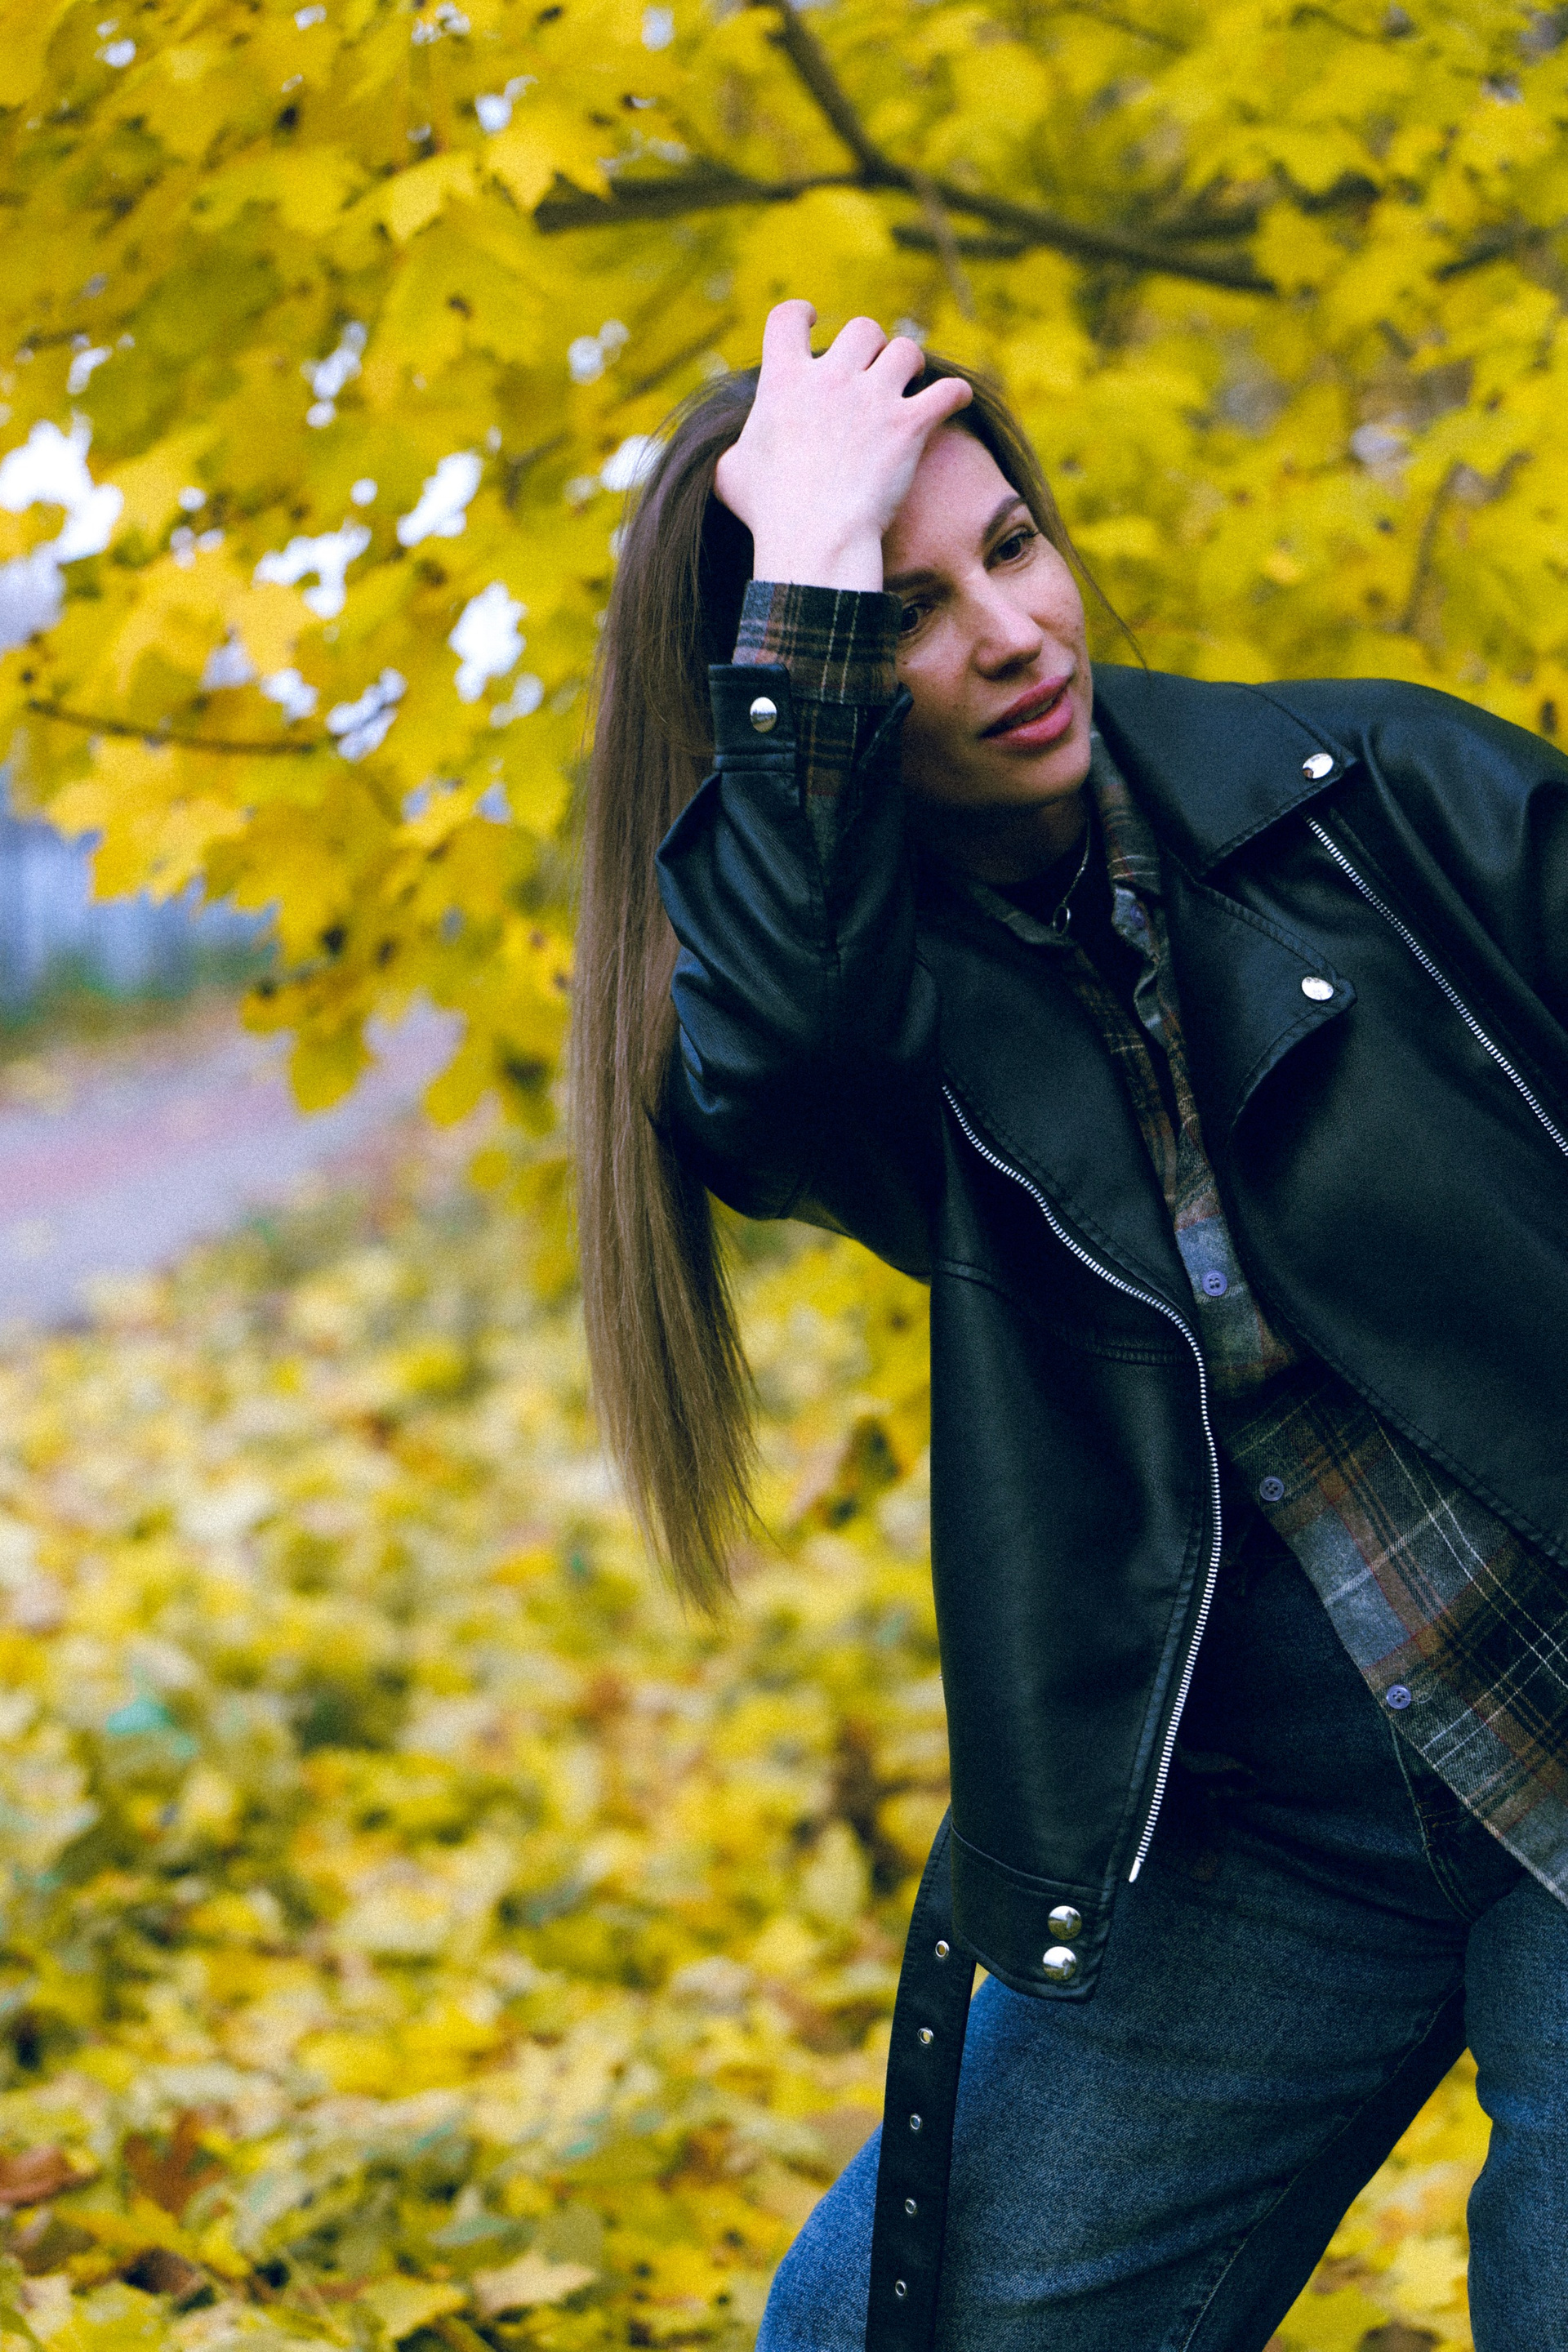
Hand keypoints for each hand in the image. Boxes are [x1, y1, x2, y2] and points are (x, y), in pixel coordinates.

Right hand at [714, 301, 971, 591]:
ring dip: (909, 365)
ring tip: (910, 383)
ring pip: (906, 349)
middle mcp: (829, 378)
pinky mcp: (908, 425)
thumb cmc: (769, 513)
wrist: (815, 539)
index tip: (813, 321)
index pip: (788, 317)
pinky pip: (948, 391)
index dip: (803, 314)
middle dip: (871, 346)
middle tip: (873, 370)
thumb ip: (732, 450)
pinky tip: (956, 401)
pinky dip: (955, 394)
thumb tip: (729, 456)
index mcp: (782, 381)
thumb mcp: (730, 475)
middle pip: (862, 328)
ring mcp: (873, 398)